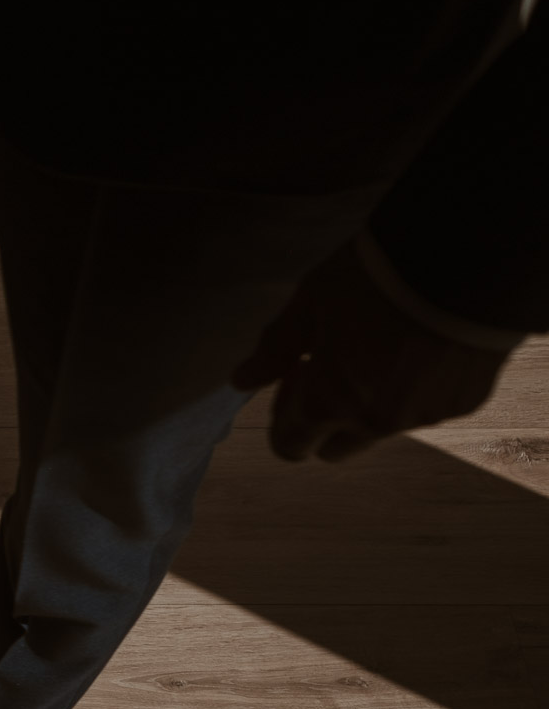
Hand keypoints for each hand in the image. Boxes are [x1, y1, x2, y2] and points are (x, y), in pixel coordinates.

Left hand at [232, 242, 510, 461]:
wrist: (468, 260)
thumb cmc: (375, 277)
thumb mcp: (312, 303)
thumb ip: (275, 349)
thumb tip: (240, 381)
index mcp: (328, 402)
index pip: (290, 447)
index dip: (284, 418)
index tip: (294, 378)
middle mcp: (374, 422)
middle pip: (334, 448)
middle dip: (324, 419)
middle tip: (331, 367)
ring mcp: (422, 416)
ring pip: (380, 429)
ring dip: (368, 404)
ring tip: (379, 349)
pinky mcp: (463, 404)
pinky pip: (423, 410)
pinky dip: (413, 390)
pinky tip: (420, 347)